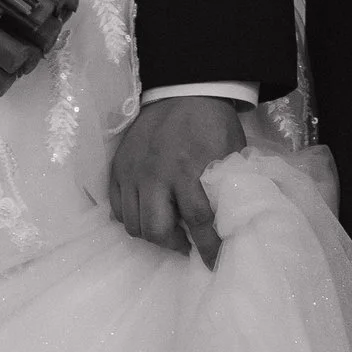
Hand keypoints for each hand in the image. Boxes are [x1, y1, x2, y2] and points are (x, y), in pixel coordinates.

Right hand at [108, 94, 245, 264]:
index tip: (214, 261)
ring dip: (153, 234)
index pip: (199, 221)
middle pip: (156, 230)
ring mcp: (133, 171)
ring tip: (169, 231)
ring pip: (133, 224)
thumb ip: (225, 187)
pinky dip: (131, 218)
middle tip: (188, 245)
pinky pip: (118, 208)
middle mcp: (156, 174)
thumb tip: (234, 222)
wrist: (183, 91)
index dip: (208, 247)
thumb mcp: (229, 153)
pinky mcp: (118, 168)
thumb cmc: (212, 124)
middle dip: (175, 245)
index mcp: (188, 169)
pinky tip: (148, 214)